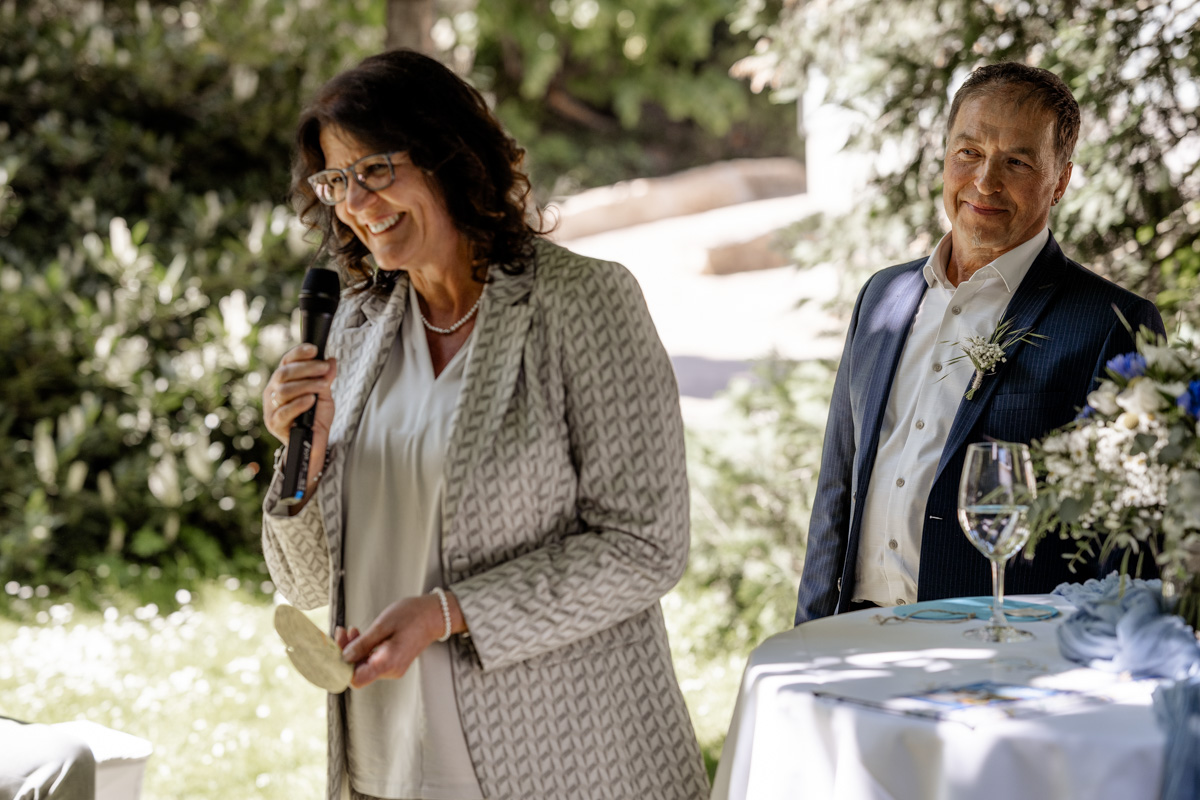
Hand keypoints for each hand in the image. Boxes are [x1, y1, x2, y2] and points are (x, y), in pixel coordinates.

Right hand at [263, 343, 336, 483]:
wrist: (313, 444)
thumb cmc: (315, 418)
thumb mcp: (324, 395)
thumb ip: (325, 378)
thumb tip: (331, 360)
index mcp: (283, 381)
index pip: (287, 362)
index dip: (298, 353)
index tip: (314, 349)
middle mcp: (273, 391)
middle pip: (284, 374)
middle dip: (306, 368)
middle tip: (324, 368)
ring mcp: (271, 408)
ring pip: (284, 390)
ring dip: (305, 385)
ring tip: (322, 385)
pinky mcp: (274, 424)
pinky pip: (284, 411)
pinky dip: (299, 403)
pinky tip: (311, 400)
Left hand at [339, 595, 443, 688]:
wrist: (435, 614)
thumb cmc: (413, 615)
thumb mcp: (383, 625)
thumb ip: (363, 643)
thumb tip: (344, 657)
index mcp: (388, 663)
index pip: (356, 679)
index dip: (341, 667)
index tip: (333, 650)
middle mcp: (391, 670)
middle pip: (358, 672)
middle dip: (345, 653)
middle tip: (341, 632)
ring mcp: (393, 668)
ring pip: (363, 666)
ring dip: (353, 649)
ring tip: (351, 630)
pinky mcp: (393, 662)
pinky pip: (372, 661)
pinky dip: (363, 649)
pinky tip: (360, 635)